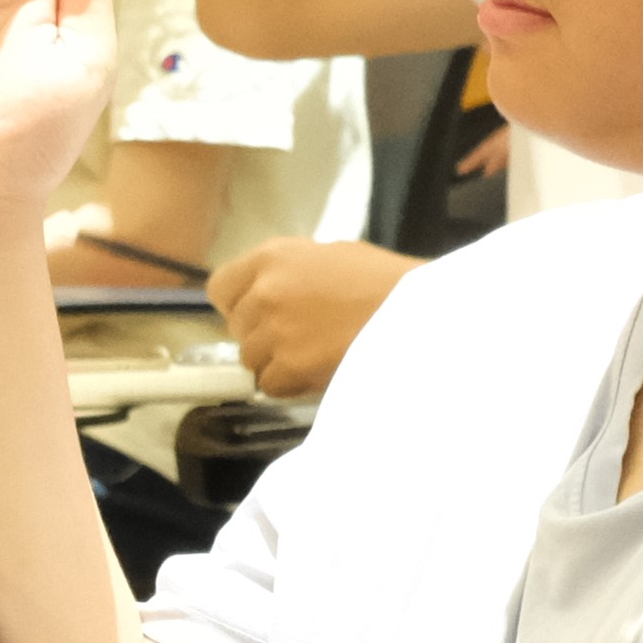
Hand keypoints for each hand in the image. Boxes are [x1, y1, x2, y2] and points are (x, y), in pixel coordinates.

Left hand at [221, 239, 411, 396]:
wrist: (421, 314)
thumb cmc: (387, 282)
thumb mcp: (333, 257)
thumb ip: (293, 274)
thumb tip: (275, 293)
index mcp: (273, 256)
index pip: (221, 288)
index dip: (238, 306)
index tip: (259, 316)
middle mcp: (264, 291)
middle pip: (238, 328)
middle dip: (263, 337)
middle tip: (301, 339)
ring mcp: (273, 330)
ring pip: (251, 360)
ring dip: (277, 363)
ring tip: (317, 356)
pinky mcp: (288, 366)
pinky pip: (269, 385)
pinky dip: (291, 385)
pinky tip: (320, 372)